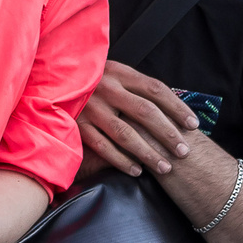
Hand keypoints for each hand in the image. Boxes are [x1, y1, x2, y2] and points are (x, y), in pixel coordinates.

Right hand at [77, 61, 198, 179]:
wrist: (48, 80)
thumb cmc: (90, 82)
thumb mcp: (111, 75)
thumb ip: (134, 88)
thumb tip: (173, 108)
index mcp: (118, 72)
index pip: (156, 89)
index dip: (177, 107)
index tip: (193, 125)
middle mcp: (104, 87)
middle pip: (145, 111)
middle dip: (168, 133)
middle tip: (184, 151)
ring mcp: (89, 107)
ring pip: (125, 133)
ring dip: (148, 152)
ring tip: (165, 167)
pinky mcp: (76, 124)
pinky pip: (102, 146)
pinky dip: (121, 160)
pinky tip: (137, 170)